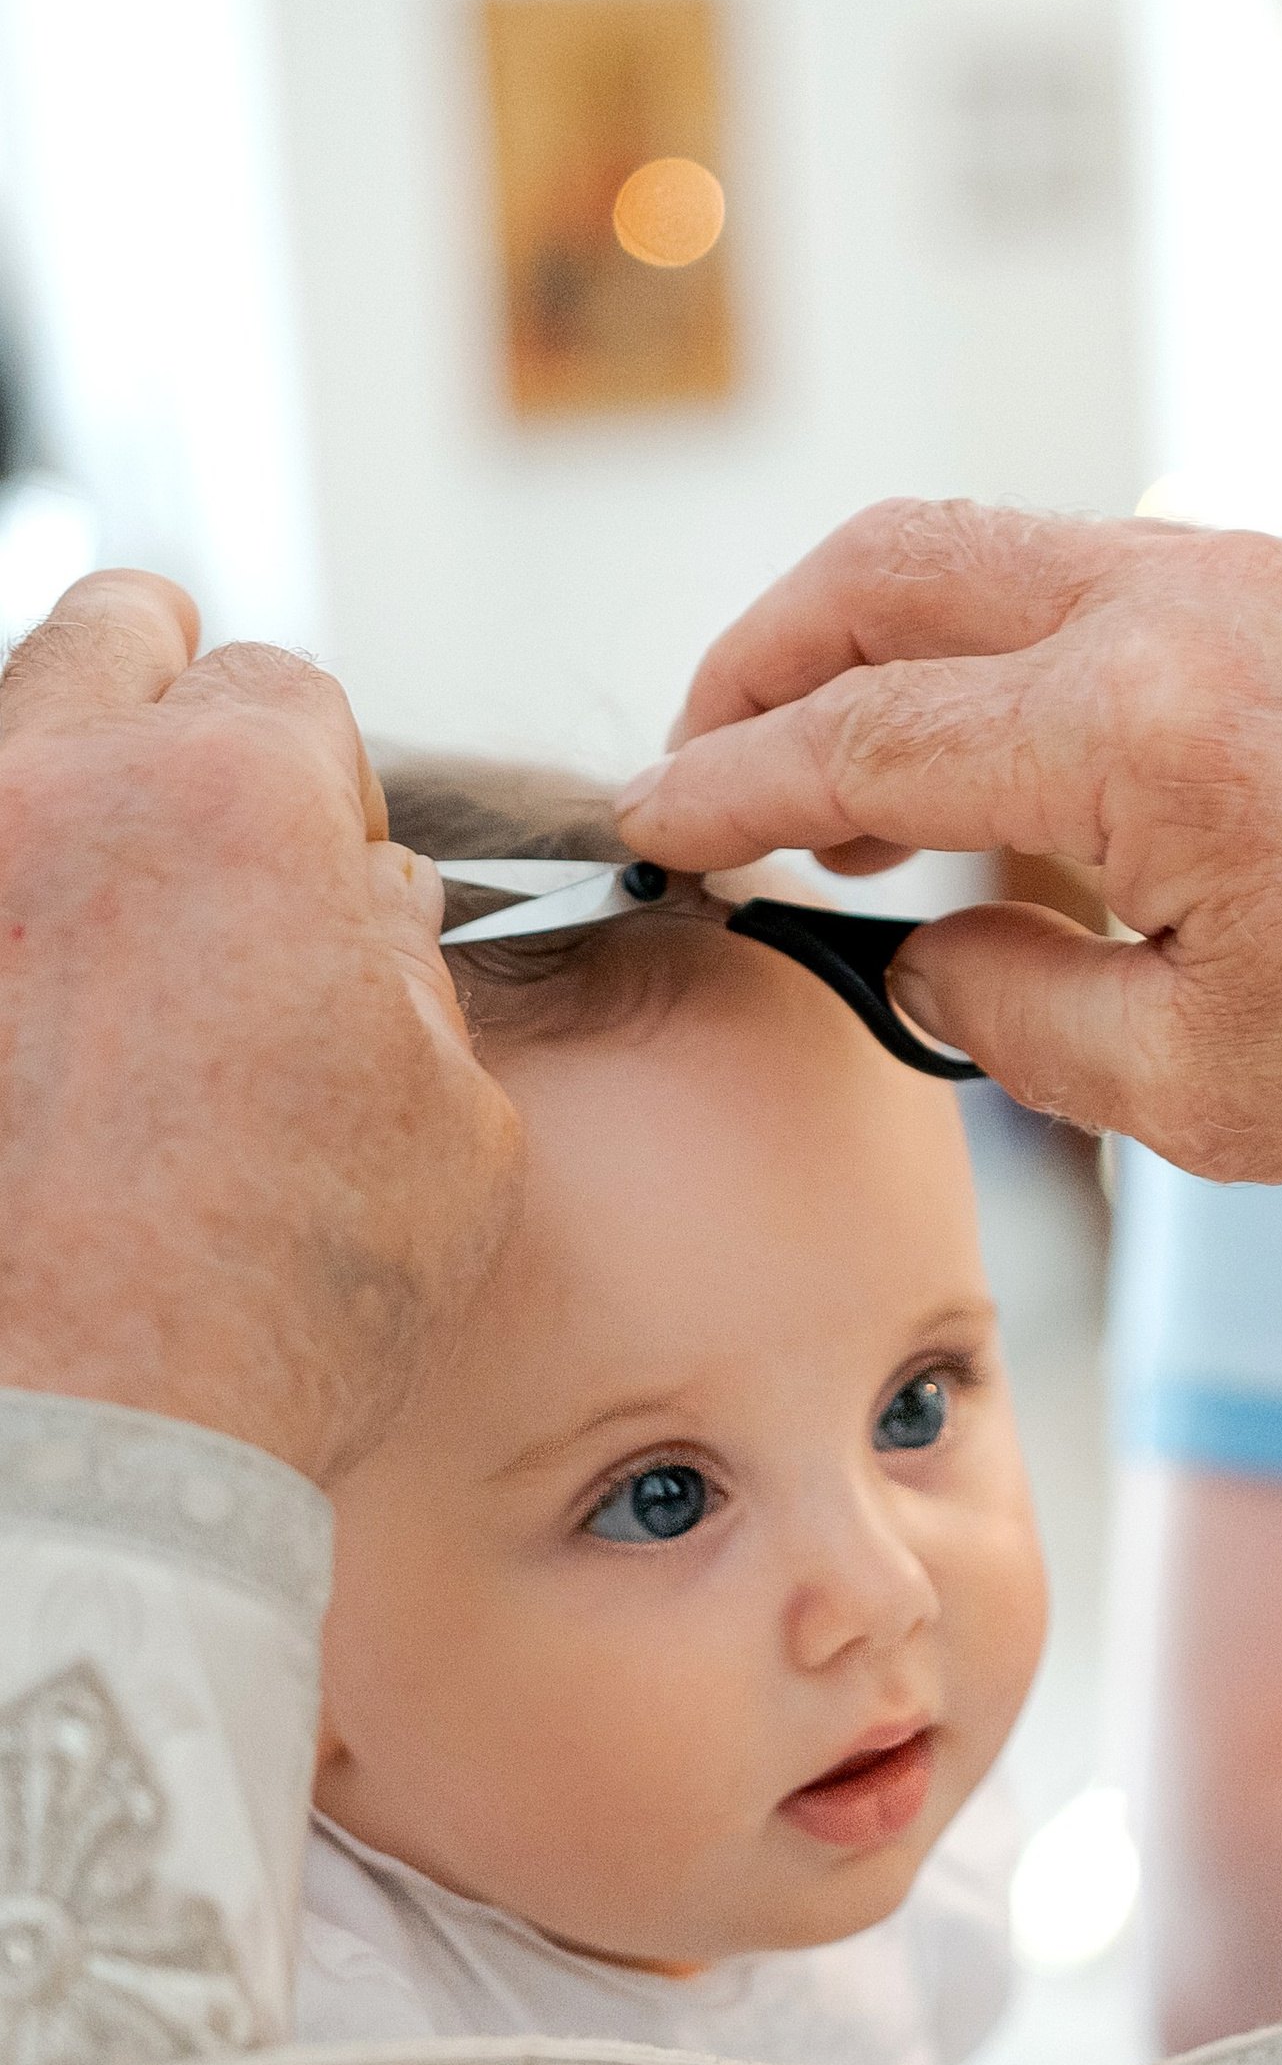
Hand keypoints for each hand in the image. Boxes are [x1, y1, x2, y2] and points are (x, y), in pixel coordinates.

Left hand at [0, 575, 520, 1480]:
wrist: (81, 1433)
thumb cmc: (271, 1296)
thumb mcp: (454, 1122)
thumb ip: (409, 970)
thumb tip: (368, 911)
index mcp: (238, 801)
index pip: (286, 688)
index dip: (321, 786)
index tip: (320, 868)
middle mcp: (54, 789)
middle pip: (110, 632)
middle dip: (170, 700)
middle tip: (201, 818)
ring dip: (60, 792)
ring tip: (102, 929)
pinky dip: (6, 917)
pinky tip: (38, 1020)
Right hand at [621, 509, 1281, 1195]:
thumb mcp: (1210, 1096)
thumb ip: (1012, 1013)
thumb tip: (912, 954)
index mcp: (1141, 733)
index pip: (849, 737)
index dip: (719, 789)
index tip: (644, 830)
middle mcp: (1186, 600)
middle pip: (885, 569)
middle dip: (759, 663)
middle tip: (715, 782)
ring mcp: (1264, 564)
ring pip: (994, 552)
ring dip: (890, 651)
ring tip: (861, 802)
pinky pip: (1108, 576)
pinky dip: (1014, 651)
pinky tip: (1023, 776)